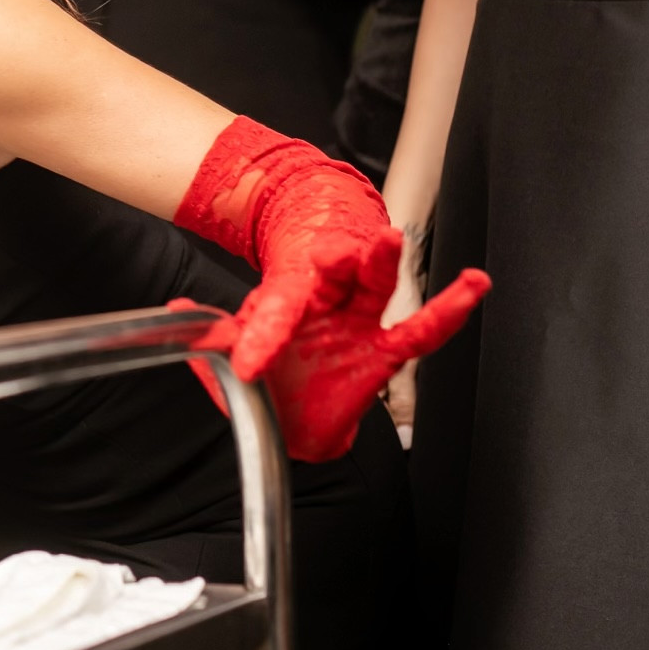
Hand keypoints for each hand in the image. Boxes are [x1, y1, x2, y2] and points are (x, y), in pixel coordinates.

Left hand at [172, 229, 485, 461]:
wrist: (292, 409)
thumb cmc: (268, 373)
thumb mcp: (231, 359)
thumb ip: (208, 343)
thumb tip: (174, 314)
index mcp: (283, 306)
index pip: (272, 315)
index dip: (260, 335)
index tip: (250, 362)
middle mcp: (324, 308)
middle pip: (331, 277)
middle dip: (334, 261)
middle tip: (333, 251)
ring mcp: (357, 324)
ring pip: (375, 288)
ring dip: (381, 263)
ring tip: (390, 240)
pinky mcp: (385, 349)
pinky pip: (423, 330)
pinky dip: (450, 308)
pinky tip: (474, 284)